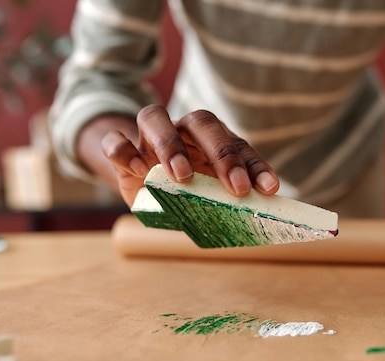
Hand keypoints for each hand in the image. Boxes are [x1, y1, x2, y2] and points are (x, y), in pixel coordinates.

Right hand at [78, 105, 279, 205]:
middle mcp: (183, 131)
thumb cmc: (187, 191)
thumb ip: (228, 200)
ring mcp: (150, 138)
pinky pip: (116, 141)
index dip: (255, 165)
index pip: (237, 144)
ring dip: (171, 145)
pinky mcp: (122, 153)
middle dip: (222, 154)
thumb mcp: (210, 196)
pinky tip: (139, 170)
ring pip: (155, 117)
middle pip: (202, 122)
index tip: (269, 189)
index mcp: (212, 139)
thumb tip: (257, 218)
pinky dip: (124, 151)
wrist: (144, 186)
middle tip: (237, 189)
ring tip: (183, 177)